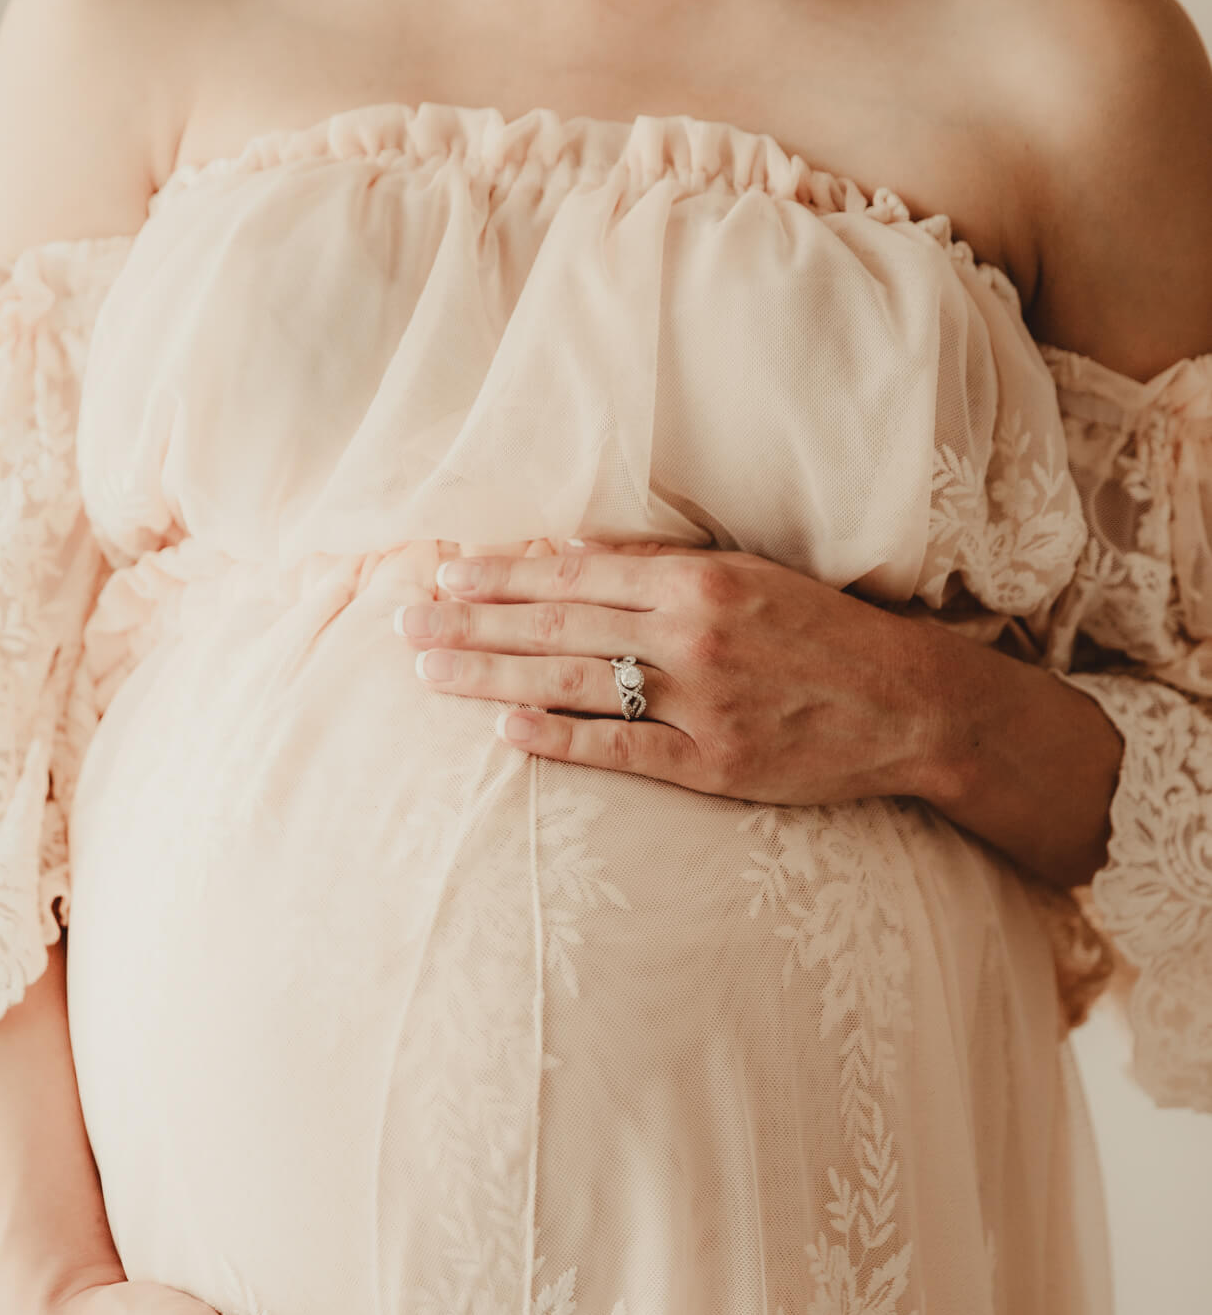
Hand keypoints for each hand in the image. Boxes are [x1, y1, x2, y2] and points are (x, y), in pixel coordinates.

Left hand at [394, 541, 937, 806]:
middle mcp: (693, 635)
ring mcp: (702, 704)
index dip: (503, 574)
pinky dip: (560, 741)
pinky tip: (505, 733)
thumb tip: (568, 550)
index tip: (443, 572)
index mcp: (699, 579)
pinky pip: (621, 751)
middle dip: (472, 624)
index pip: (576, 574)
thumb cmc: (824, 633)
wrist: (910, 704)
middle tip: (404, 624)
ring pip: (575, 686)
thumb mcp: (751, 573)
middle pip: (558, 628)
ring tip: (430, 673)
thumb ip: (660, 562)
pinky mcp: (713, 764)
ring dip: (492, 678)